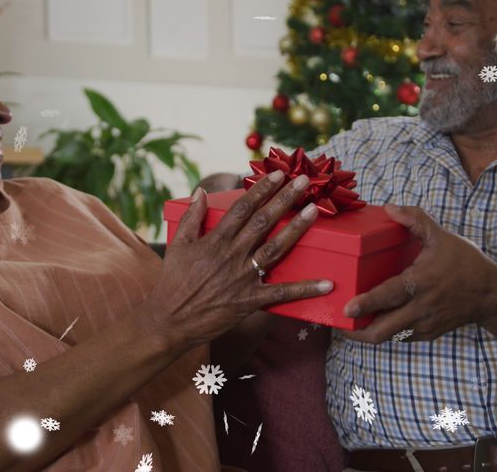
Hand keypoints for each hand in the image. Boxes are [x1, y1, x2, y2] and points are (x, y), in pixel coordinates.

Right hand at [145, 170, 333, 348]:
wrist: (169, 321)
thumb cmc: (172, 283)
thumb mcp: (177, 245)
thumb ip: (191, 217)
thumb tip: (202, 191)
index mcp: (214, 240)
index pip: (242, 208)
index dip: (261, 190)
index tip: (277, 175)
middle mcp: (231, 255)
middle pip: (262, 222)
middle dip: (284, 199)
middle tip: (303, 181)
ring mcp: (242, 278)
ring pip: (275, 248)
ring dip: (296, 229)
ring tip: (314, 211)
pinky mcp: (250, 301)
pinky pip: (281, 294)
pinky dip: (305, 289)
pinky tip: (327, 283)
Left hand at [340, 204, 496, 343]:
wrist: (491, 295)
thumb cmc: (465, 263)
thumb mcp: (442, 237)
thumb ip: (415, 220)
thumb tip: (389, 207)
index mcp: (422, 283)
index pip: (390, 296)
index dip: (367, 303)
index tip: (347, 308)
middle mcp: (421, 308)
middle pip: (383, 330)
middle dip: (357, 331)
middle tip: (338, 321)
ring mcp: (424, 325)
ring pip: (389, 337)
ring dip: (367, 332)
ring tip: (349, 323)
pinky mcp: (427, 334)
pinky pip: (400, 336)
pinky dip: (384, 330)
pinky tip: (373, 321)